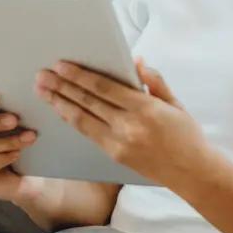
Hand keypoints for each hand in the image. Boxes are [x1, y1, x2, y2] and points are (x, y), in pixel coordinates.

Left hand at [34, 56, 206, 184]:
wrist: (191, 172)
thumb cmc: (186, 134)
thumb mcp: (175, 103)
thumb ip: (154, 81)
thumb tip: (135, 61)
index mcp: (145, 108)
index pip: (104, 87)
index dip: (79, 75)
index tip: (61, 65)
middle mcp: (128, 125)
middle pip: (88, 101)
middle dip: (62, 86)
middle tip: (42, 75)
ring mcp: (119, 142)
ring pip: (82, 118)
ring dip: (60, 102)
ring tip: (43, 91)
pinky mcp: (114, 155)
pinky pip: (88, 133)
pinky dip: (72, 120)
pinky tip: (61, 110)